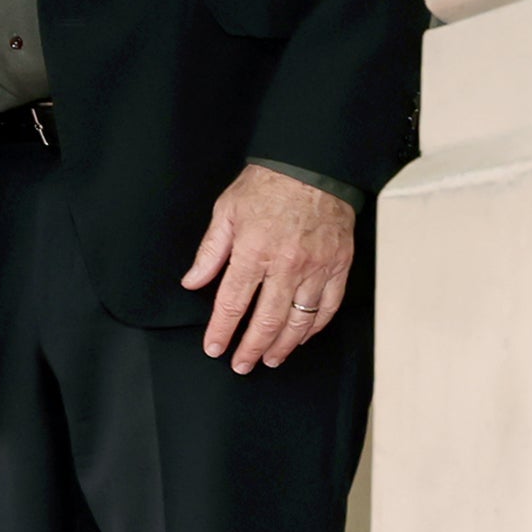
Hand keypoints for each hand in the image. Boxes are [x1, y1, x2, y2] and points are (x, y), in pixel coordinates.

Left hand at [182, 165, 355, 371]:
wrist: (312, 167)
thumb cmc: (268, 186)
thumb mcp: (226, 213)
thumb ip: (210, 252)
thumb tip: (193, 282)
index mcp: (254, 252)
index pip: (233, 303)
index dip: (222, 331)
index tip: (215, 347)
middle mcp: (287, 264)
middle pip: (267, 320)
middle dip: (252, 347)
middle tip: (242, 364)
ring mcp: (316, 267)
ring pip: (300, 319)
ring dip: (284, 344)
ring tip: (271, 358)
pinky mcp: (339, 265)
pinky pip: (328, 306)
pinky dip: (315, 327)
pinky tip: (302, 337)